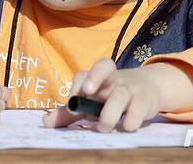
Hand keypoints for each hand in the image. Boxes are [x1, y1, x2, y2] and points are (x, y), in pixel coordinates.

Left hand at [43, 59, 192, 131]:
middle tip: (88, 92)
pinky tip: (126, 127)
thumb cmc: (110, 97)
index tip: (73, 103)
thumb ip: (67, 113)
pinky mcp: (145, 100)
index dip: (79, 84)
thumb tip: (45, 122)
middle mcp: (112, 77)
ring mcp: (130, 87)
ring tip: (103, 127)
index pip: (84, 73)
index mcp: (96, 76)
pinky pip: (138, 108)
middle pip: (104, 66)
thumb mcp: (89, 103)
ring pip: (121, 93)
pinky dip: (131, 120)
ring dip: (110, 112)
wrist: (147, 90)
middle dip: (95, 77)